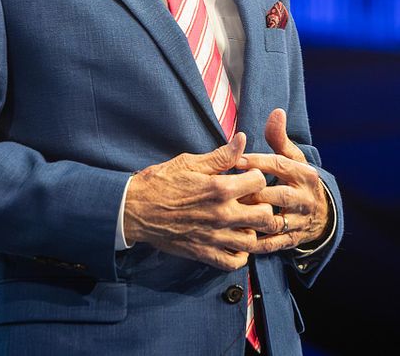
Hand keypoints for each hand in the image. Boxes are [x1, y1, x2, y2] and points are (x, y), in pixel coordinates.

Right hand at [123, 132, 283, 270]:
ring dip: (253, 230)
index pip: (259, 181)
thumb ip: (220, 156)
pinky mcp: (204, 253)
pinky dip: (239, 254)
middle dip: (263, 205)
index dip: (256, 176)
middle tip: (252, 201)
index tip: (248, 177)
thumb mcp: (189, 163)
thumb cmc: (160, 182)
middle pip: (264, 215)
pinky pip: (234, 262)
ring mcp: (214, 236)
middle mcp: (222, 214)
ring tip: (245, 222)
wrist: (134, 209)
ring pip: (253, 240)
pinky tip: (234, 242)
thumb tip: (242, 139)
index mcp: (219, 188)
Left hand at [236, 108, 329, 252]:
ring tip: (231, 215)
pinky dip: (257, 243)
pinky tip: (238, 237)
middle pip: (278, 195)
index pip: (280, 165)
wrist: (321, 213)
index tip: (236, 160)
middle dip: (253, 193)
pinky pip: (275, 244)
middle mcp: (305, 198)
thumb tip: (276, 112)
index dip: (257, 162)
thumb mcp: (293, 157)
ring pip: (276, 221)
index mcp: (304, 174)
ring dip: (253, 219)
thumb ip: (280, 138)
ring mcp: (301, 221)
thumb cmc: (297, 179)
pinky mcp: (294, 239)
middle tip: (228, 190)